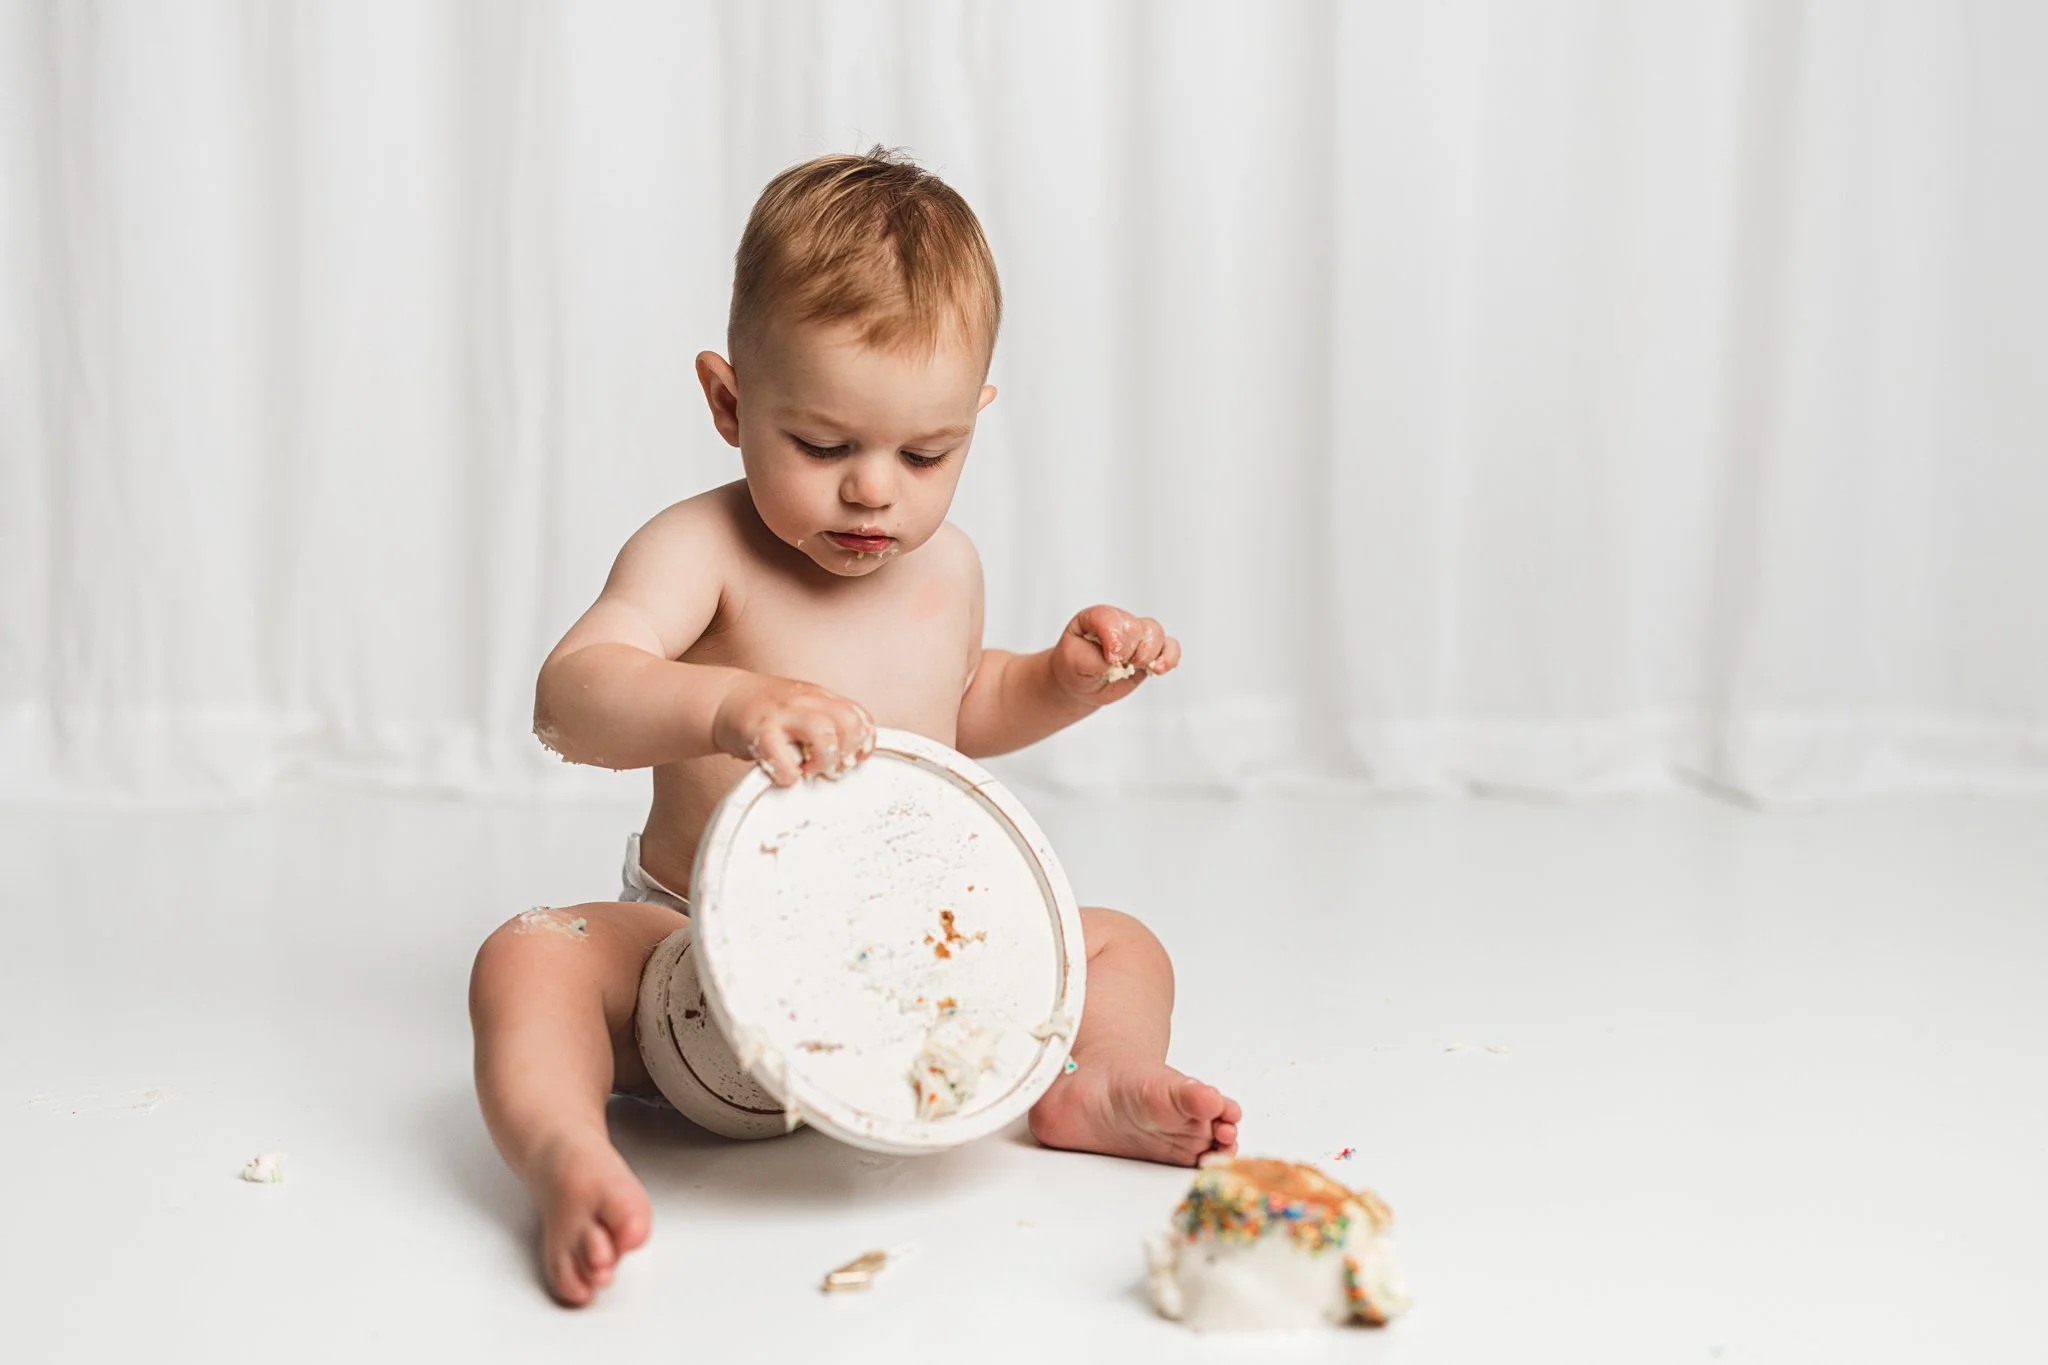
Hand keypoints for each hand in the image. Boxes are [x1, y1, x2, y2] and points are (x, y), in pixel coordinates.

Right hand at [712, 675, 876, 786]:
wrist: (724, 699)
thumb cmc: (767, 711)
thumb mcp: (804, 707)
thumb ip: (828, 721)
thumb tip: (855, 752)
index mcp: (819, 697)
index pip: (859, 715)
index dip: (864, 741)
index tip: (856, 758)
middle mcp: (804, 702)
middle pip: (848, 721)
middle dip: (847, 751)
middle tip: (832, 767)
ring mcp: (782, 715)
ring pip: (822, 733)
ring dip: (823, 760)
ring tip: (810, 770)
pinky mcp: (759, 732)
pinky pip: (782, 758)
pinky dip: (789, 773)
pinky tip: (785, 774)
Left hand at [1051, 605, 1180, 703]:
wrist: (1081, 683)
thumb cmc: (1074, 667)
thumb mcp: (1071, 662)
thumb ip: (1093, 659)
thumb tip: (1119, 661)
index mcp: (1096, 617)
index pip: (1110, 617)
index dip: (1114, 638)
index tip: (1110, 658)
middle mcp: (1120, 622)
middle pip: (1135, 626)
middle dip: (1129, 651)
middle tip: (1116, 665)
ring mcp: (1137, 636)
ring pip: (1155, 633)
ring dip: (1147, 654)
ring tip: (1135, 667)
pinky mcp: (1151, 651)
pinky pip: (1171, 647)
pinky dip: (1169, 658)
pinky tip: (1159, 669)